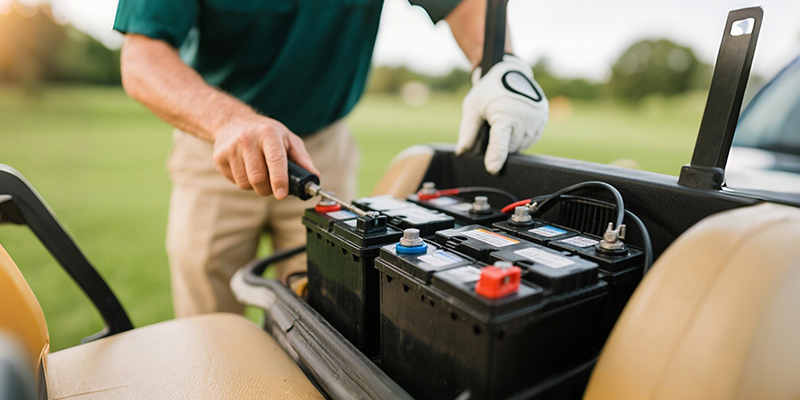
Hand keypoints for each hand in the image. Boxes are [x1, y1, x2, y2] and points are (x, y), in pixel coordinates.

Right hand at [212, 116, 318, 198]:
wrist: (232, 121)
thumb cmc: (266, 133)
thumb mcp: (288, 139)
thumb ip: (302, 159)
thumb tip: (314, 177)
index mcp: (268, 133)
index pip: (275, 160)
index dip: (279, 180)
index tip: (282, 194)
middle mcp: (247, 139)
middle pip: (258, 178)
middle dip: (268, 189)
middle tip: (273, 186)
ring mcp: (230, 148)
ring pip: (246, 183)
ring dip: (256, 186)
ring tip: (259, 174)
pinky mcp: (219, 157)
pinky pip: (235, 181)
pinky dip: (244, 182)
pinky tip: (246, 169)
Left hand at [456, 54, 548, 173]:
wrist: (510, 71)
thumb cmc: (489, 90)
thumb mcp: (473, 107)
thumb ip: (468, 131)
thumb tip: (461, 152)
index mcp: (505, 115)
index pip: (500, 141)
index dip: (495, 156)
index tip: (492, 169)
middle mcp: (524, 118)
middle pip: (509, 147)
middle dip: (499, 144)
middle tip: (492, 127)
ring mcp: (537, 119)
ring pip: (521, 145)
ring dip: (511, 141)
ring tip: (504, 122)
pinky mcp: (544, 118)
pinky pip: (531, 138)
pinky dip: (521, 136)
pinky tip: (515, 124)